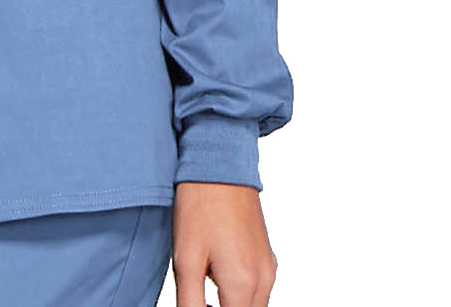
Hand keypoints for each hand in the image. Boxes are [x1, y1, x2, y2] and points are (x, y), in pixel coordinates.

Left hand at [173, 183, 277, 305]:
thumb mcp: (185, 260)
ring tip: (203, 286)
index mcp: (243, 285)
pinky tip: (215, 275)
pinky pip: (257, 289)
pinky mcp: (266, 255)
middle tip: (197, 298)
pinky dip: (240, 293)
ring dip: (232, 305)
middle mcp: (264, 280)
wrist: (219, 161)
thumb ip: (190, 303)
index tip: (196, 302)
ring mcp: (268, 266)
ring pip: (254, 306)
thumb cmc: (200, 204)